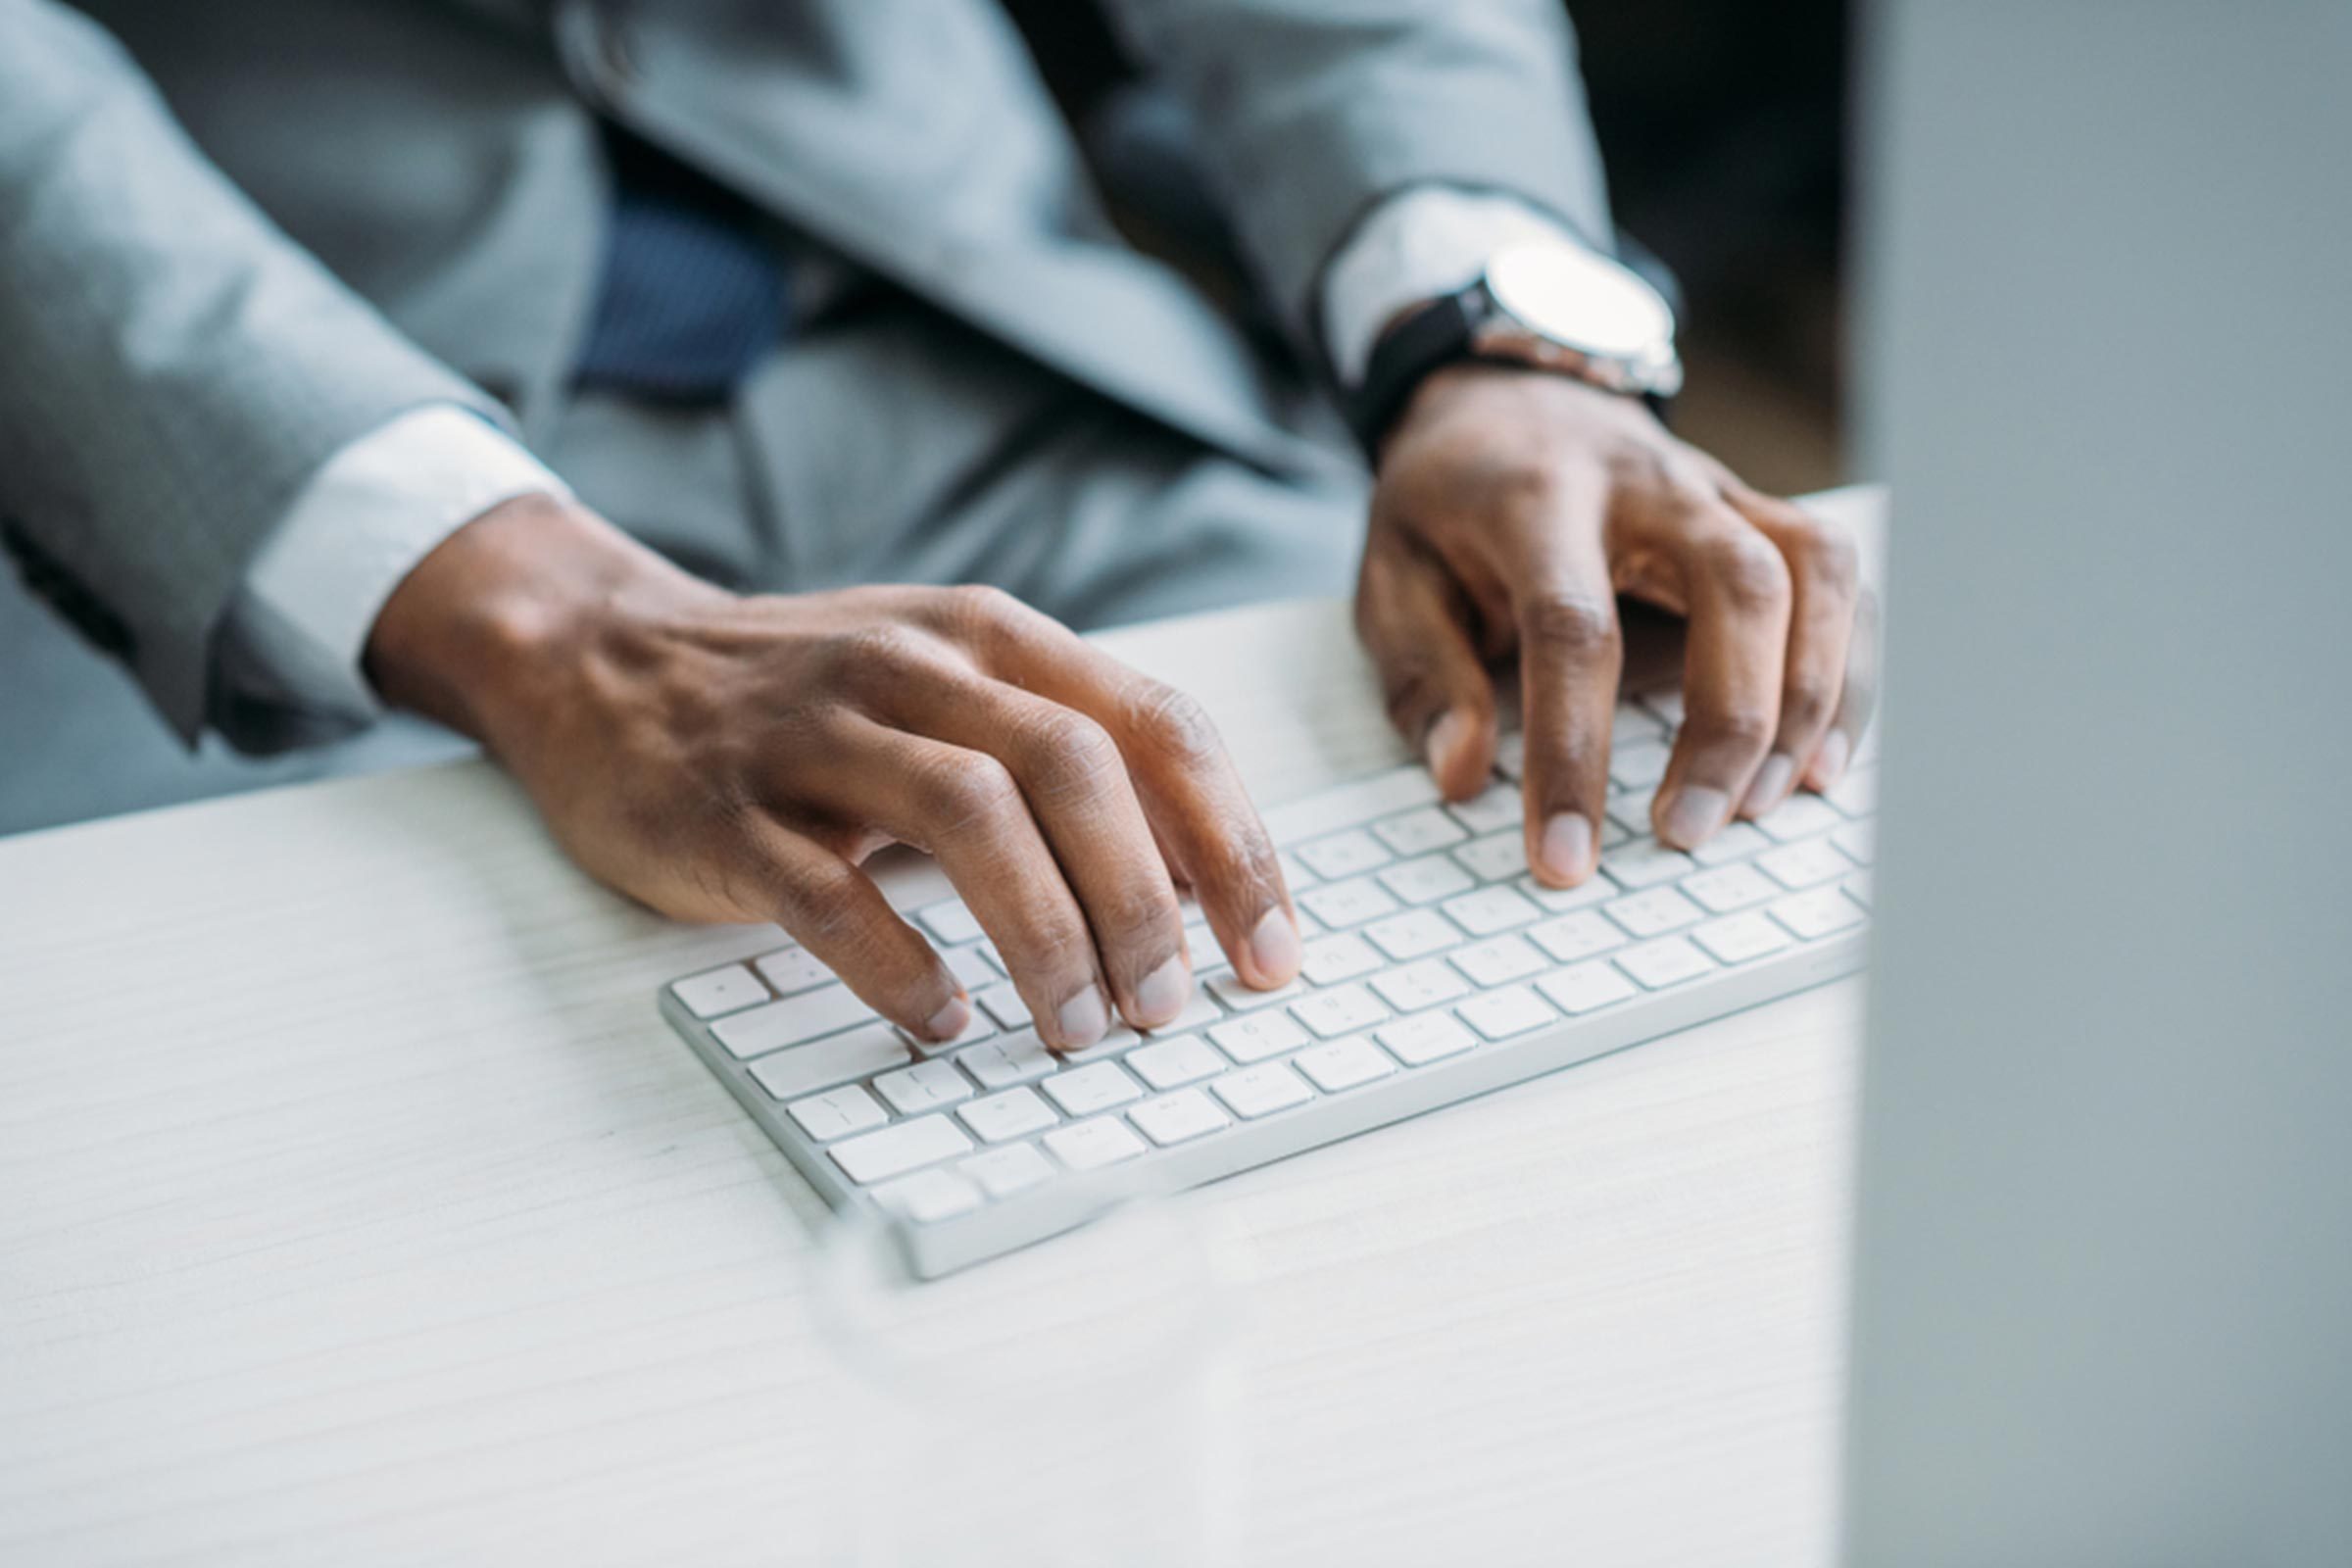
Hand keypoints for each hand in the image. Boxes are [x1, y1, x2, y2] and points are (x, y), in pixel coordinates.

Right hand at [366, 494, 1302, 1049]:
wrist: (600, 657)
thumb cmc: (810, 698)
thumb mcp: (950, 690)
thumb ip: (1067, 759)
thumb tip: (1201, 885)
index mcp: (993, 639)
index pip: (1158, 725)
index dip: (1233, 844)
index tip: (1272, 955)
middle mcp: (916, 667)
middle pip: (1075, 767)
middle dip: (1146, 900)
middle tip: (1166, 1010)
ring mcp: (815, 733)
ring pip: (969, 815)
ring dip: (1045, 933)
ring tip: (1077, 1029)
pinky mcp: (725, 808)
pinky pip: (827, 891)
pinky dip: (898, 963)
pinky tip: (941, 1020)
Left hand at [1357, 363, 1875, 882]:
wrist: (1505, 399)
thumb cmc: (1448, 504)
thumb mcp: (1390, 576)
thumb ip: (1423, 673)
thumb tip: (1462, 773)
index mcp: (1537, 500)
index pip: (1572, 628)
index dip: (1575, 751)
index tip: (1564, 856)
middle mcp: (1648, 484)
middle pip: (1736, 584)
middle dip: (1730, 724)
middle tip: (1690, 832)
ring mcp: (1720, 491)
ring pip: (1815, 569)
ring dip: (1811, 696)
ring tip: (1766, 803)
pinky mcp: (1762, 512)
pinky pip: (1839, 578)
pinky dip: (1848, 671)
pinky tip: (1818, 760)